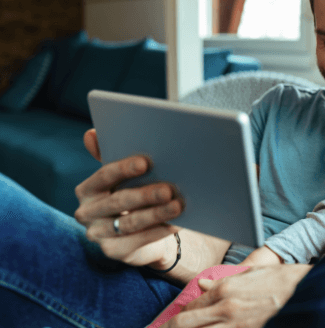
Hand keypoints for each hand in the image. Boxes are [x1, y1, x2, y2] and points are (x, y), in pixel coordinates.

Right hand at [74, 129, 184, 270]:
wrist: (138, 231)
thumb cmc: (131, 194)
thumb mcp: (122, 176)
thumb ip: (108, 155)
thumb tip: (91, 133)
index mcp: (86, 189)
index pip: (104, 176)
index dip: (124, 168)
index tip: (146, 162)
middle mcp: (86, 212)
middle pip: (119, 201)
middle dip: (146, 194)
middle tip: (169, 188)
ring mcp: (97, 234)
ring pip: (130, 222)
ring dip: (156, 214)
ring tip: (178, 206)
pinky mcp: (113, 252)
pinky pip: (139, 240)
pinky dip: (160, 231)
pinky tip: (177, 223)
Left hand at [164, 264, 312, 327]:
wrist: (310, 294)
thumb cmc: (283, 282)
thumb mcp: (253, 274)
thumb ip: (224, 281)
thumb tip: (202, 285)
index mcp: (226, 289)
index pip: (192, 307)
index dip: (178, 318)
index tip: (171, 324)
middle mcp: (225, 309)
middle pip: (185, 325)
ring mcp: (235, 327)